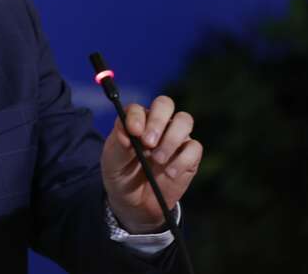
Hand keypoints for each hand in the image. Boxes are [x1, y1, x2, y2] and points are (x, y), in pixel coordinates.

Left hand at [101, 95, 202, 233]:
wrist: (134, 203)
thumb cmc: (121, 174)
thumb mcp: (112, 161)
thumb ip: (118, 144)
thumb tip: (127, 132)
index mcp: (135, 121)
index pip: (138, 109)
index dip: (136, 117)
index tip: (133, 132)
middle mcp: (157, 124)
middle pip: (165, 104)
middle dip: (158, 121)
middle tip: (148, 142)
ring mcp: (175, 138)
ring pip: (184, 121)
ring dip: (171, 139)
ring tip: (158, 159)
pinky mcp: (190, 156)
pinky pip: (194, 148)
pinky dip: (182, 160)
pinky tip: (169, 173)